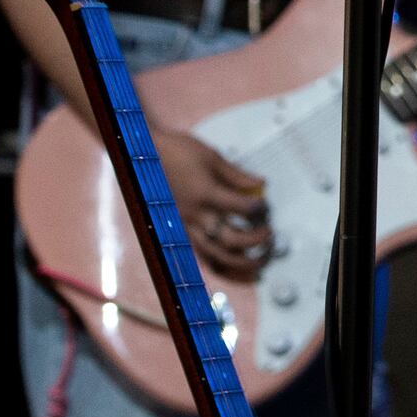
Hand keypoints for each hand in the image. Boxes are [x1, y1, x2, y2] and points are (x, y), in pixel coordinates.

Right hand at [160, 125, 271, 279]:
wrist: (146, 154)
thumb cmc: (178, 151)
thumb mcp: (213, 157)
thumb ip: (238, 175)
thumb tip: (260, 184)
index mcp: (206, 194)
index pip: (243, 208)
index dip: (260, 208)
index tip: (265, 204)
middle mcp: (196, 215)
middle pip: (232, 239)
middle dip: (255, 240)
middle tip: (269, 235)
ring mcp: (187, 225)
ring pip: (216, 254)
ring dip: (241, 262)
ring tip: (259, 261)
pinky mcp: (181, 229)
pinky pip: (201, 254)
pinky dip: (220, 263)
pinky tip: (233, 266)